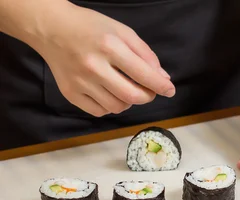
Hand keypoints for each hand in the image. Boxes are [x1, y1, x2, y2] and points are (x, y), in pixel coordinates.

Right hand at [32, 3, 174, 116]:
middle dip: (147, 96)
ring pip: (117, 107)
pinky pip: (100, 112)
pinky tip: (107, 92)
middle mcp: (93, 66)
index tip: (170, 90)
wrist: (51, 28)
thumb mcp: (122, 32)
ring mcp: (80, 82)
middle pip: (133, 97)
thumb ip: (145, 55)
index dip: (161, 86)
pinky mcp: (70, 93)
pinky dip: (109, 106)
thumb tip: (163, 79)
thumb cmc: (90, 28)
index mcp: (109, 46)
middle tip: (148, 90)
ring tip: (123, 87)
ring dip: (128, 101)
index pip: (144, 75)